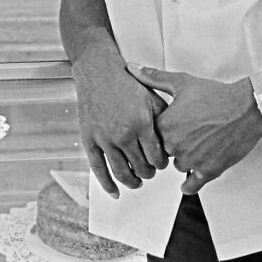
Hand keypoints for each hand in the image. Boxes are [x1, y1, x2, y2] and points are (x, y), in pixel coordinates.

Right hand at [72, 54, 169, 197]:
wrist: (98, 70)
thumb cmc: (125, 82)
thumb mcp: (152, 96)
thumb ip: (163, 120)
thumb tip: (173, 142)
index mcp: (141, 123)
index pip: (157, 157)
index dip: (162, 163)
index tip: (161, 162)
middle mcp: (123, 134)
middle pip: (141, 167)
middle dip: (149, 172)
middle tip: (151, 170)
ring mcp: (104, 138)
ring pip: (121, 172)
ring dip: (132, 181)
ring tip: (137, 181)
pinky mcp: (88, 139)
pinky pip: (98, 168)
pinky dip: (106, 184)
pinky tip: (115, 192)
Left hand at [126, 64, 261, 193]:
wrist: (246, 108)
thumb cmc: (216, 95)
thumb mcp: (182, 83)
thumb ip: (153, 78)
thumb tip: (132, 68)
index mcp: (165, 125)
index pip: (150, 134)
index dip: (157, 130)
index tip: (165, 126)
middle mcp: (175, 145)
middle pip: (163, 150)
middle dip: (170, 144)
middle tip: (183, 134)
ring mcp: (191, 159)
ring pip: (177, 165)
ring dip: (183, 159)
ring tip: (194, 146)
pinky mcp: (208, 170)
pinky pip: (192, 184)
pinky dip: (189, 184)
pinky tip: (187, 183)